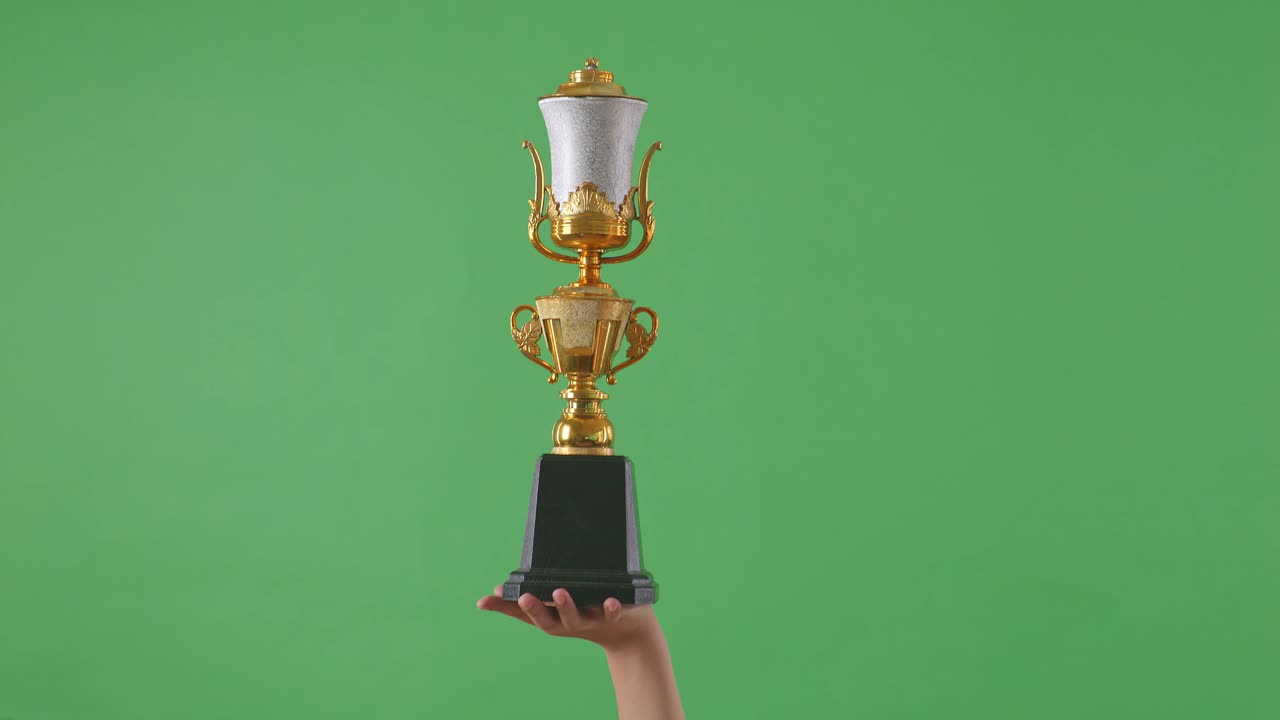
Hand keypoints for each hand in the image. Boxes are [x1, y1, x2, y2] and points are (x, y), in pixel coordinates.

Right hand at [476, 586, 656, 650]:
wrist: (628, 630)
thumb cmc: (586, 611)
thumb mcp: (557, 605)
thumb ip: (532, 595)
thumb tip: (494, 590)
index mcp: (552, 618)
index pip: (524, 614)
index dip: (504, 607)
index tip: (485, 600)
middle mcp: (567, 623)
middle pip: (548, 621)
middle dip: (535, 609)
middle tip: (523, 597)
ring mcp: (590, 621)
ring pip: (576, 618)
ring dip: (567, 606)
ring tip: (559, 592)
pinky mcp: (614, 617)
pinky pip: (612, 614)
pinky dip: (610, 609)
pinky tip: (609, 601)